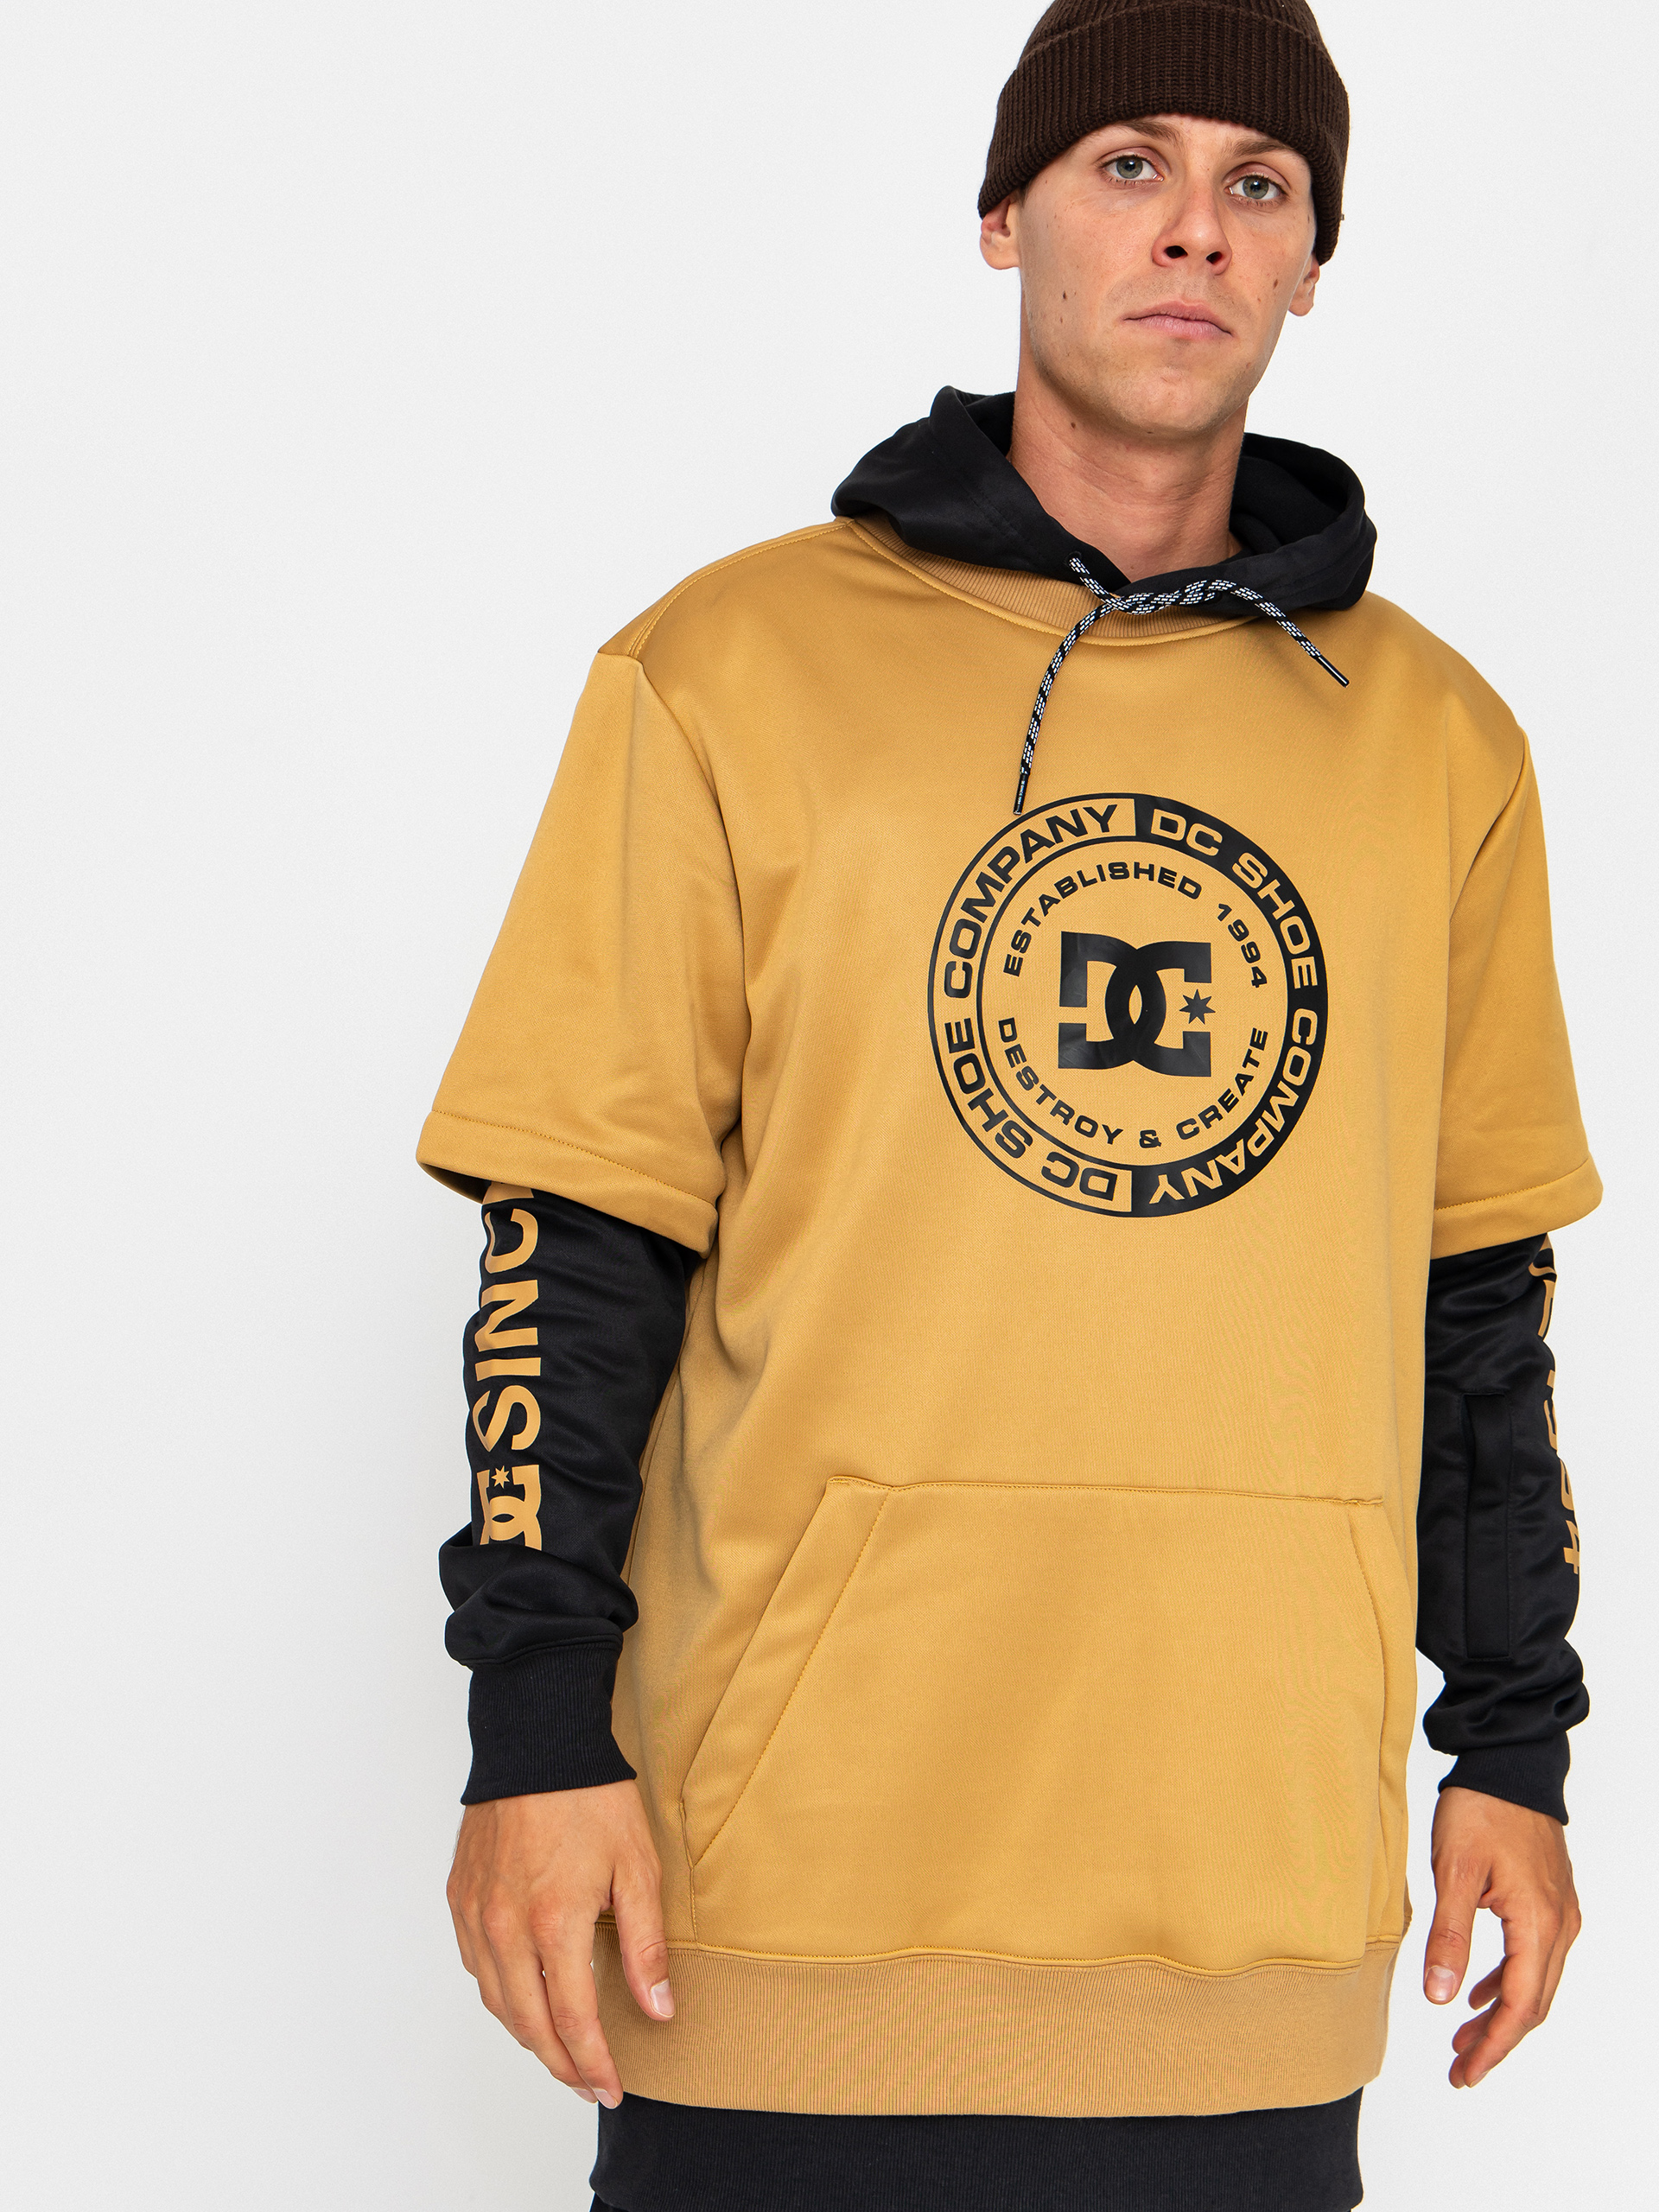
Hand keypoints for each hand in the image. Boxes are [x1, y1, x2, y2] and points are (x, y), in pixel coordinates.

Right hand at [446, 1780, 671, 2105]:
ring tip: (560, 2051)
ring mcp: (476, 1913)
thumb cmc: (592, 1799)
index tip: (609, 2089)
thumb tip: (659, 2009)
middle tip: (587, 2084)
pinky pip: (475, 1966)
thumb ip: (645, 1945)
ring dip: (527, 2036)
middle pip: (529, 2024)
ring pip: (496, 2001)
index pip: (572, 2020)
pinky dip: (499, 1994)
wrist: (537, 1742)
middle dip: (561, 2064)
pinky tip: (522, 1998)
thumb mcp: (637, 1868)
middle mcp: (505, 1927)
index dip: (592, 2064)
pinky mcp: (460, 1896)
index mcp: (554, 1923)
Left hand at [1423, 1785, 1580, 2086]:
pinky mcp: (1549, 1898)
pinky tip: (1478, 1991)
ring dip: (1501, 2013)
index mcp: (1538, 1923)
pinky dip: (1507, 1981)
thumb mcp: (1453, 1872)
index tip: (1464, 2074)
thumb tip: (1441, 1998)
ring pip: (1534, 1981)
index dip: (1492, 2046)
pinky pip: (1534, 1956)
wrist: (1508, 1763)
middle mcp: (1559, 1924)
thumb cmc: (1479, 1809)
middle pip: (1532, 2003)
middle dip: (1496, 2040)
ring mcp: (1559, 1911)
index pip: (1519, 2006)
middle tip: (1459, 2068)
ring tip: (1462, 2037)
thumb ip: (1448, 1937)